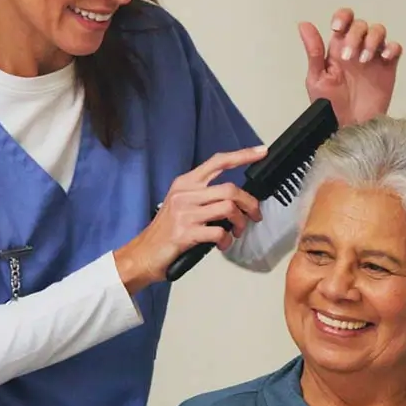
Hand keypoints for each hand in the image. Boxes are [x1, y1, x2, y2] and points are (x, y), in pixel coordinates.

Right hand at [113, 146, 265, 291]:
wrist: (143, 253)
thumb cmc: (166, 231)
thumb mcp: (181, 204)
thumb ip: (204, 196)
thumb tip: (234, 198)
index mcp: (185, 183)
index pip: (218, 161)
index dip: (242, 155)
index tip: (261, 152)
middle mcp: (185, 194)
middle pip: (230, 188)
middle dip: (249, 203)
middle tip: (254, 215)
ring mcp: (185, 213)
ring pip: (228, 208)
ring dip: (240, 223)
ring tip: (236, 232)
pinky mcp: (186, 232)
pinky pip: (219, 232)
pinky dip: (227, 240)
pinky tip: (222, 244)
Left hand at [300, 7, 401, 126]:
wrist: (349, 129)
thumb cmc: (330, 107)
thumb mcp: (317, 79)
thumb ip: (314, 51)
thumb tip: (304, 25)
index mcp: (337, 49)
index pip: (343, 21)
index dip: (343, 17)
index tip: (338, 29)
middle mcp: (356, 49)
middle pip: (361, 25)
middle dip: (355, 36)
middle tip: (348, 57)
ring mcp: (373, 58)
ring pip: (379, 31)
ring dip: (372, 40)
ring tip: (364, 60)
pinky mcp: (387, 68)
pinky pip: (394, 48)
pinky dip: (392, 49)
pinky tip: (384, 59)